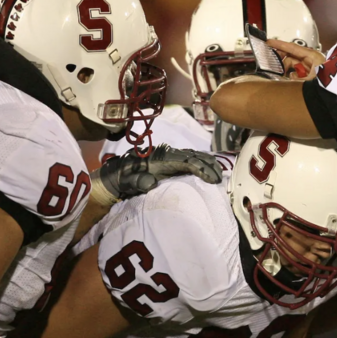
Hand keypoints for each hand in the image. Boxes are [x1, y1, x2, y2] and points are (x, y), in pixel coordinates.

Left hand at [91, 145, 222, 204]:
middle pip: (194, 156)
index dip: (200, 168)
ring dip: (208, 164)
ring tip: (219, 175)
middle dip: (209, 166)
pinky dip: (203, 164)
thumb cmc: (123, 179)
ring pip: (194, 156)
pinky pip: (191, 160)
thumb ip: (137, 181)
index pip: (186, 161)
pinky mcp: (171, 163)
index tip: (211, 179)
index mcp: (161, 159)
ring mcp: (170, 158)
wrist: (117, 175)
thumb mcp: (127, 181)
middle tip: (219, 178)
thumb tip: (150, 182)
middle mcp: (168, 155)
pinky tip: (210, 171)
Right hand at [269, 39, 325, 79]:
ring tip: (280, 75)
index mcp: (312, 56)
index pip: (292, 47)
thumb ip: (296, 78)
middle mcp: (311, 60)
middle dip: (281, 60)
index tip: (269, 42)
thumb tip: (288, 77)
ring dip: (286, 70)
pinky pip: (298, 73)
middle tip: (271, 63)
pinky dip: (292, 76)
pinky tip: (290, 80)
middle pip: (291, 56)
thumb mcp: (309, 80)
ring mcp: (311, 67)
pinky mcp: (311, 75)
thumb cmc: (330, 83)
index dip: (279, 44)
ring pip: (294, 65)